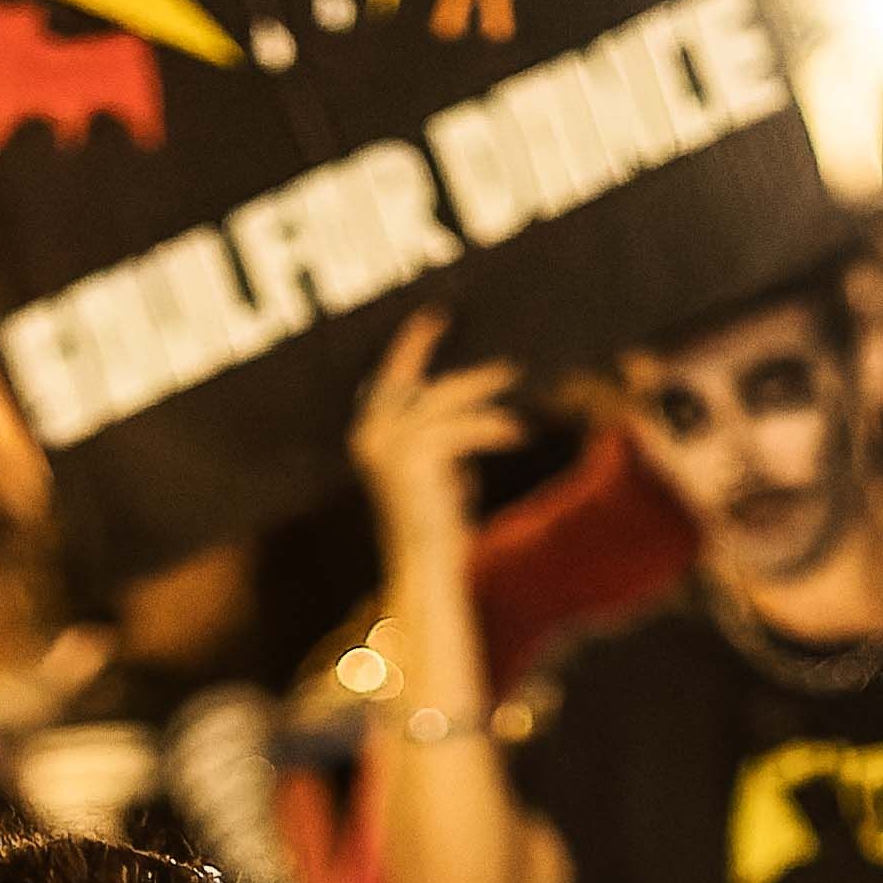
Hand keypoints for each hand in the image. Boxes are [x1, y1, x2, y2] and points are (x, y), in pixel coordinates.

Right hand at [349, 314, 528, 572]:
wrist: (425, 564)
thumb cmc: (435, 522)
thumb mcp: (437, 468)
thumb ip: (442, 433)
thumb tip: (473, 399)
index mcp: (366, 435)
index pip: (387, 379)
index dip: (411, 345)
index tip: (435, 318)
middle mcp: (369, 435)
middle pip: (418, 381)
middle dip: (460, 369)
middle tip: (503, 363)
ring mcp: (389, 445)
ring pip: (446, 400)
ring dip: (485, 394)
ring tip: (516, 394)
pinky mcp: (417, 455)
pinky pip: (463, 427)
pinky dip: (493, 428)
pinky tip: (516, 433)